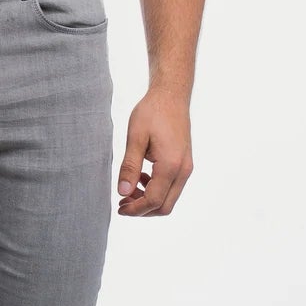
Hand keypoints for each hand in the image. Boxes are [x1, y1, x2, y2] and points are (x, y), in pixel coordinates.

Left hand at [116, 87, 192, 216]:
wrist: (171, 96)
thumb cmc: (152, 112)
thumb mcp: (135, 138)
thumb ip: (130, 166)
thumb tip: (123, 192)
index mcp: (171, 165)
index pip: (154, 200)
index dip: (135, 209)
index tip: (119, 207)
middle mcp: (183, 170)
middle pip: (165, 206)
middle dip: (143, 210)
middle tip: (122, 203)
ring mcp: (186, 168)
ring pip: (169, 199)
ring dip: (149, 200)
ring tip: (129, 190)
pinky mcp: (184, 164)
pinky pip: (172, 187)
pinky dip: (156, 190)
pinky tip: (142, 178)